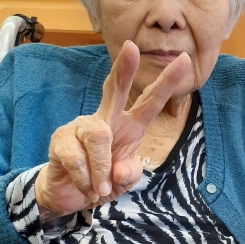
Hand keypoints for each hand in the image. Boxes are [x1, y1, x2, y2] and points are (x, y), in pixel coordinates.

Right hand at [35, 41, 190, 215]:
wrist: (68, 195)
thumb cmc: (101, 181)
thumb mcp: (123, 183)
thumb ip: (129, 174)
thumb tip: (118, 171)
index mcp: (130, 126)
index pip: (150, 101)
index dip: (167, 82)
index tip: (184, 60)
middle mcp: (106, 119)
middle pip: (114, 89)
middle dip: (124, 69)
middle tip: (132, 48)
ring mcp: (80, 127)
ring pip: (98, 136)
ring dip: (101, 168)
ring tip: (100, 189)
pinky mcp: (60, 140)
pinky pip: (76, 158)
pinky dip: (84, 179)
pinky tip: (84, 186)